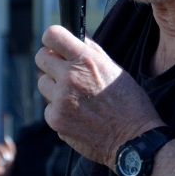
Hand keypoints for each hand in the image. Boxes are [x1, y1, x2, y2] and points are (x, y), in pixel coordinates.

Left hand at [36, 25, 163, 168]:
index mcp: (86, 61)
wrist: (132, 140)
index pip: (52, 35)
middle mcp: (70, 78)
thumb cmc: (129, 102)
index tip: (57, 46)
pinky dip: (59, 111)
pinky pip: (48, 108)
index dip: (53, 39)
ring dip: (55, 88)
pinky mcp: (55, 120)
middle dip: (52, 62)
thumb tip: (75, 35)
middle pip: (41, 58)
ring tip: (77, 97)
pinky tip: (78, 115)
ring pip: (43, 83)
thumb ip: (91, 51)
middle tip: (65, 72)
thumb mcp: (114, 69)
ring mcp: (61, 100)